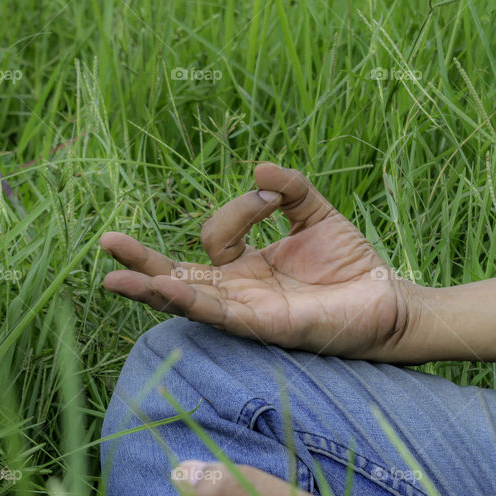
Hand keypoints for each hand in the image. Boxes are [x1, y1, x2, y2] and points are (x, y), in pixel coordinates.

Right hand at [100, 164, 426, 360]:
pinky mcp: (265, 327)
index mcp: (246, 267)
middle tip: (106, 243)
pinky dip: (192, 300)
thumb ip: (289, 189)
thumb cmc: (352, 263)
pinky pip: (220, 314)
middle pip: (177, 276)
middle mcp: (239, 291)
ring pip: (188, 300)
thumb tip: (259, 168)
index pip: (214, 236)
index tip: (272, 197)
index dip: (238, 209)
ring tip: (114, 278)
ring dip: (152, 288)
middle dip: (141, 263)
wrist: (388, 299)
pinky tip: (167, 288)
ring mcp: (248, 312)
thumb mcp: (316, 214)